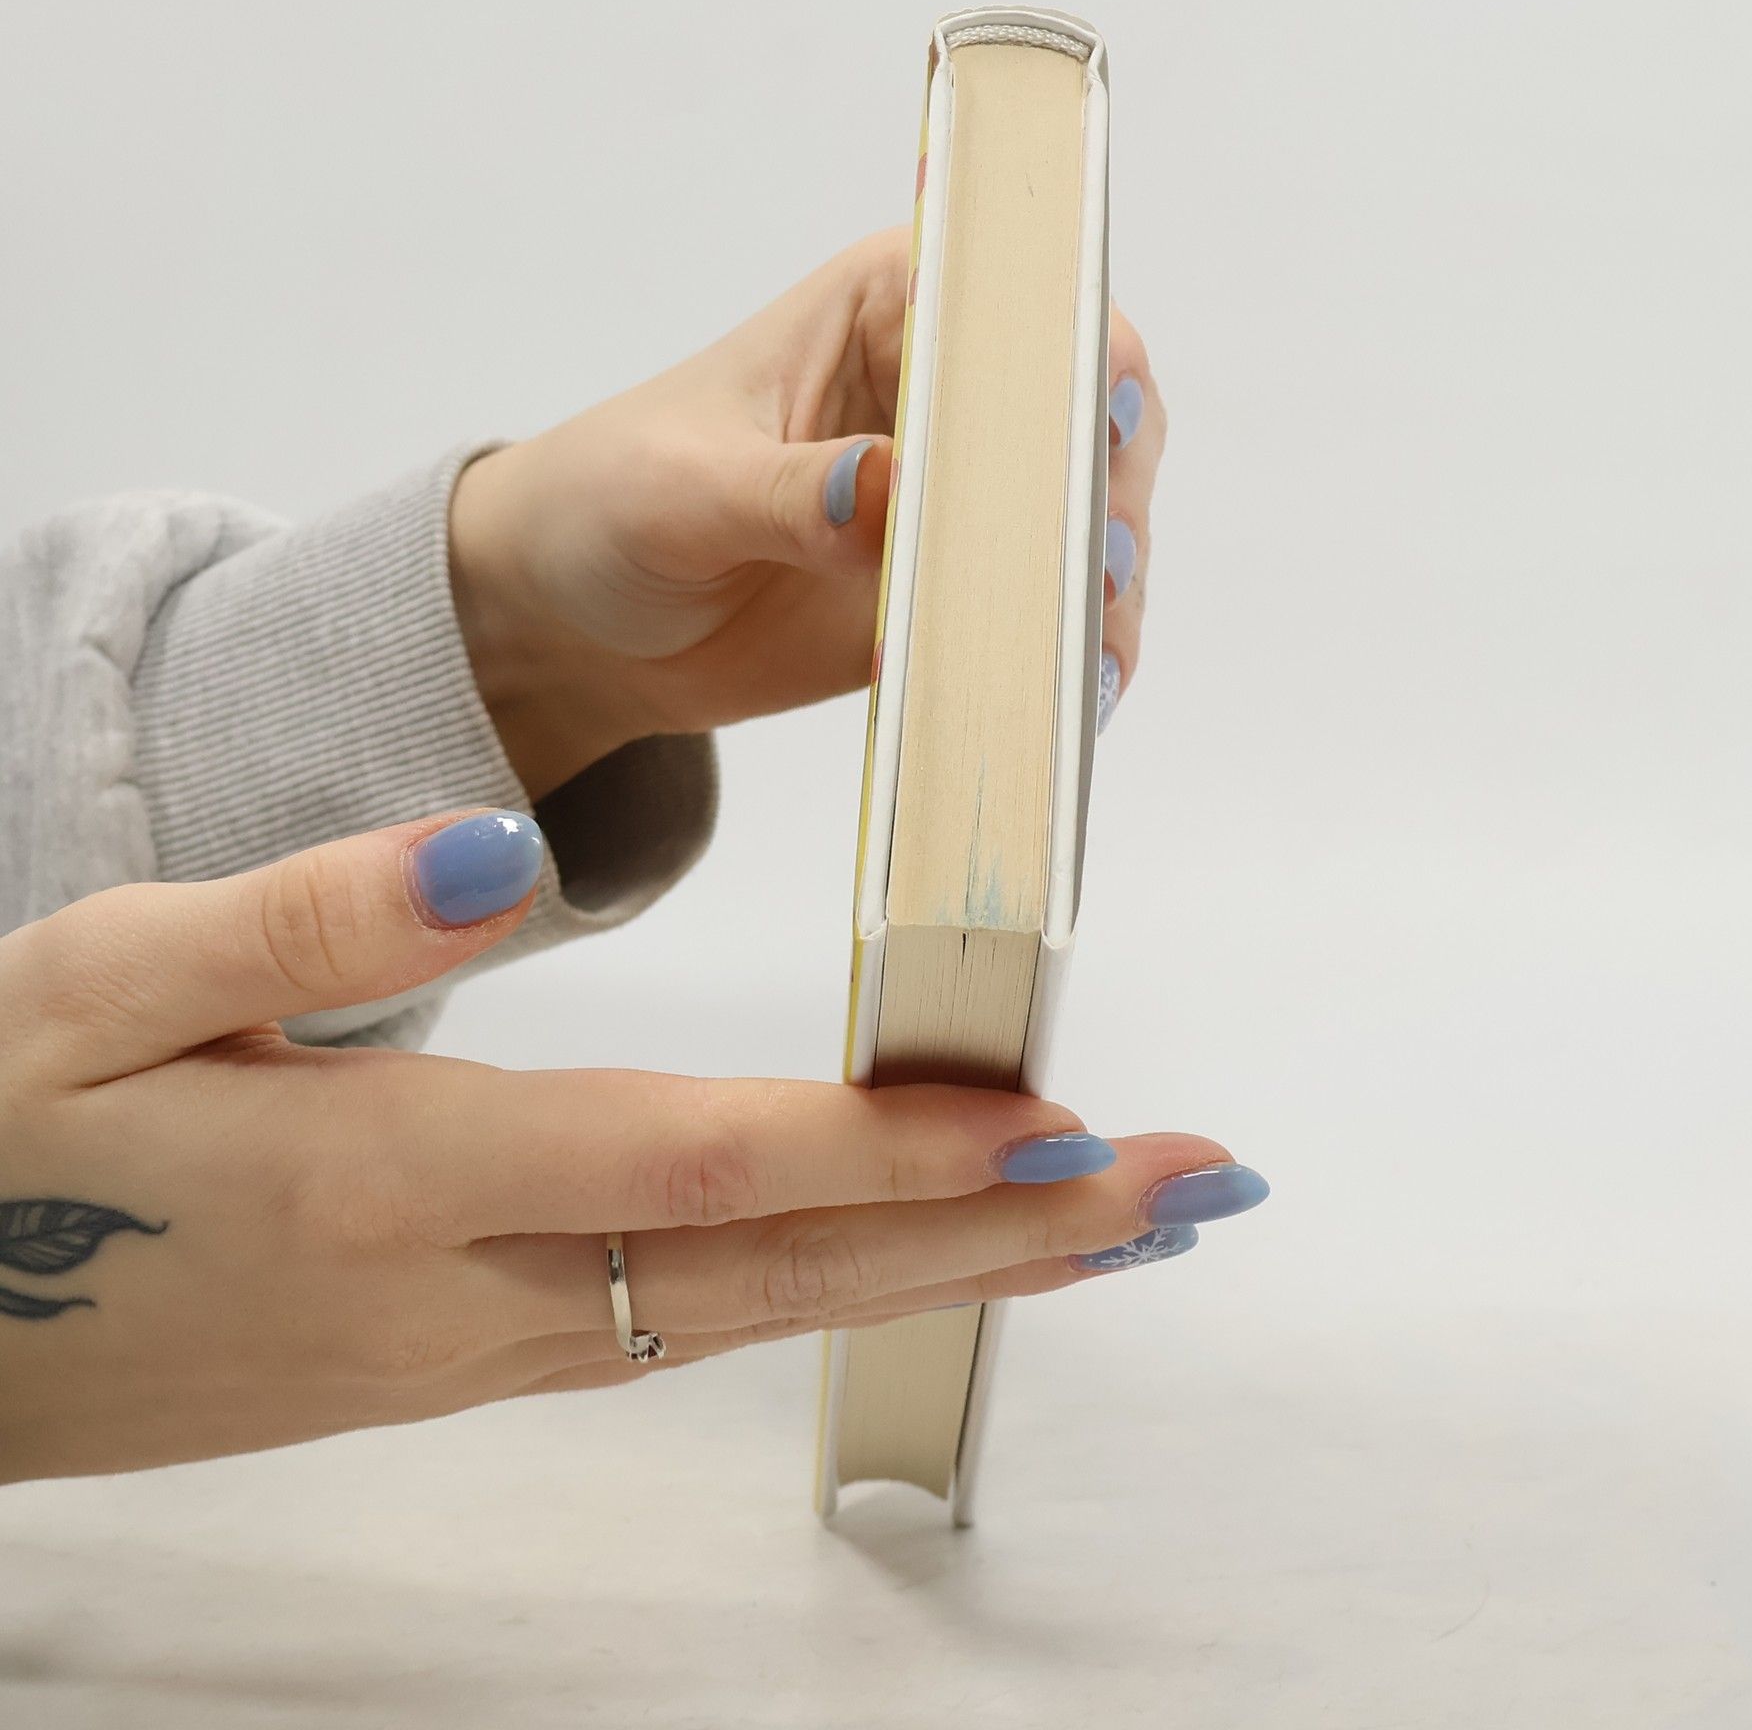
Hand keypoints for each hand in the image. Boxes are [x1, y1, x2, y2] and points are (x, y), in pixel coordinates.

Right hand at [0, 810, 1262, 1481]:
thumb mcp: (91, 984)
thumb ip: (299, 920)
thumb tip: (487, 848)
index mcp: (388, 1176)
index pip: (695, 1154)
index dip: (888, 1144)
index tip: (1063, 1125)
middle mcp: (471, 1290)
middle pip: (782, 1261)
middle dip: (1003, 1234)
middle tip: (1188, 1195)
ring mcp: (484, 1348)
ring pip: (763, 1306)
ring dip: (953, 1269)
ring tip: (1117, 1225)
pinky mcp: (475, 1357)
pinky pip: (700, 1318)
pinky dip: (840, 1281)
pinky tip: (923, 1250)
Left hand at [448, 229, 1167, 797]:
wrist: (578, 624)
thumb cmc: (609, 502)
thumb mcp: (683, 487)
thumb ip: (788, 491)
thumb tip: (885, 490)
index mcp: (891, 311)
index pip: (1022, 303)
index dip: (1077, 355)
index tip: (1096, 428)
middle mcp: (950, 400)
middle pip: (1090, 420)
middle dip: (1108, 492)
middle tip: (1096, 566)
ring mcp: (964, 507)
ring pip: (1083, 530)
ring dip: (1101, 590)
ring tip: (1089, 655)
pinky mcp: (957, 601)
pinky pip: (1040, 623)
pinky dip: (1066, 659)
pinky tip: (1070, 696)